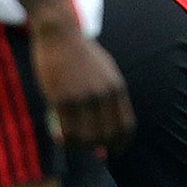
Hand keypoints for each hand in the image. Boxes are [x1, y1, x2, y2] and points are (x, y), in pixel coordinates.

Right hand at [28, 14, 133, 152]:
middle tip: (88, 148)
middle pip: (108, 136)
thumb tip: (109, 125)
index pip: (126, 127)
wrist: (59, 35)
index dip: (121, 144)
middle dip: (99, 147)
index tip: (112, 151)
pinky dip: (66, 139)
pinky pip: (68, 130)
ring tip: (71, 142)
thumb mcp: (105, 72)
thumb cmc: (80, 54)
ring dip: (80, 146)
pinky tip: (60, 137)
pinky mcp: (63, 98)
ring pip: (87, 137)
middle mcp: (104, 95)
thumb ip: (109, 97)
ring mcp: (84, 97)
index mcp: (117, 88)